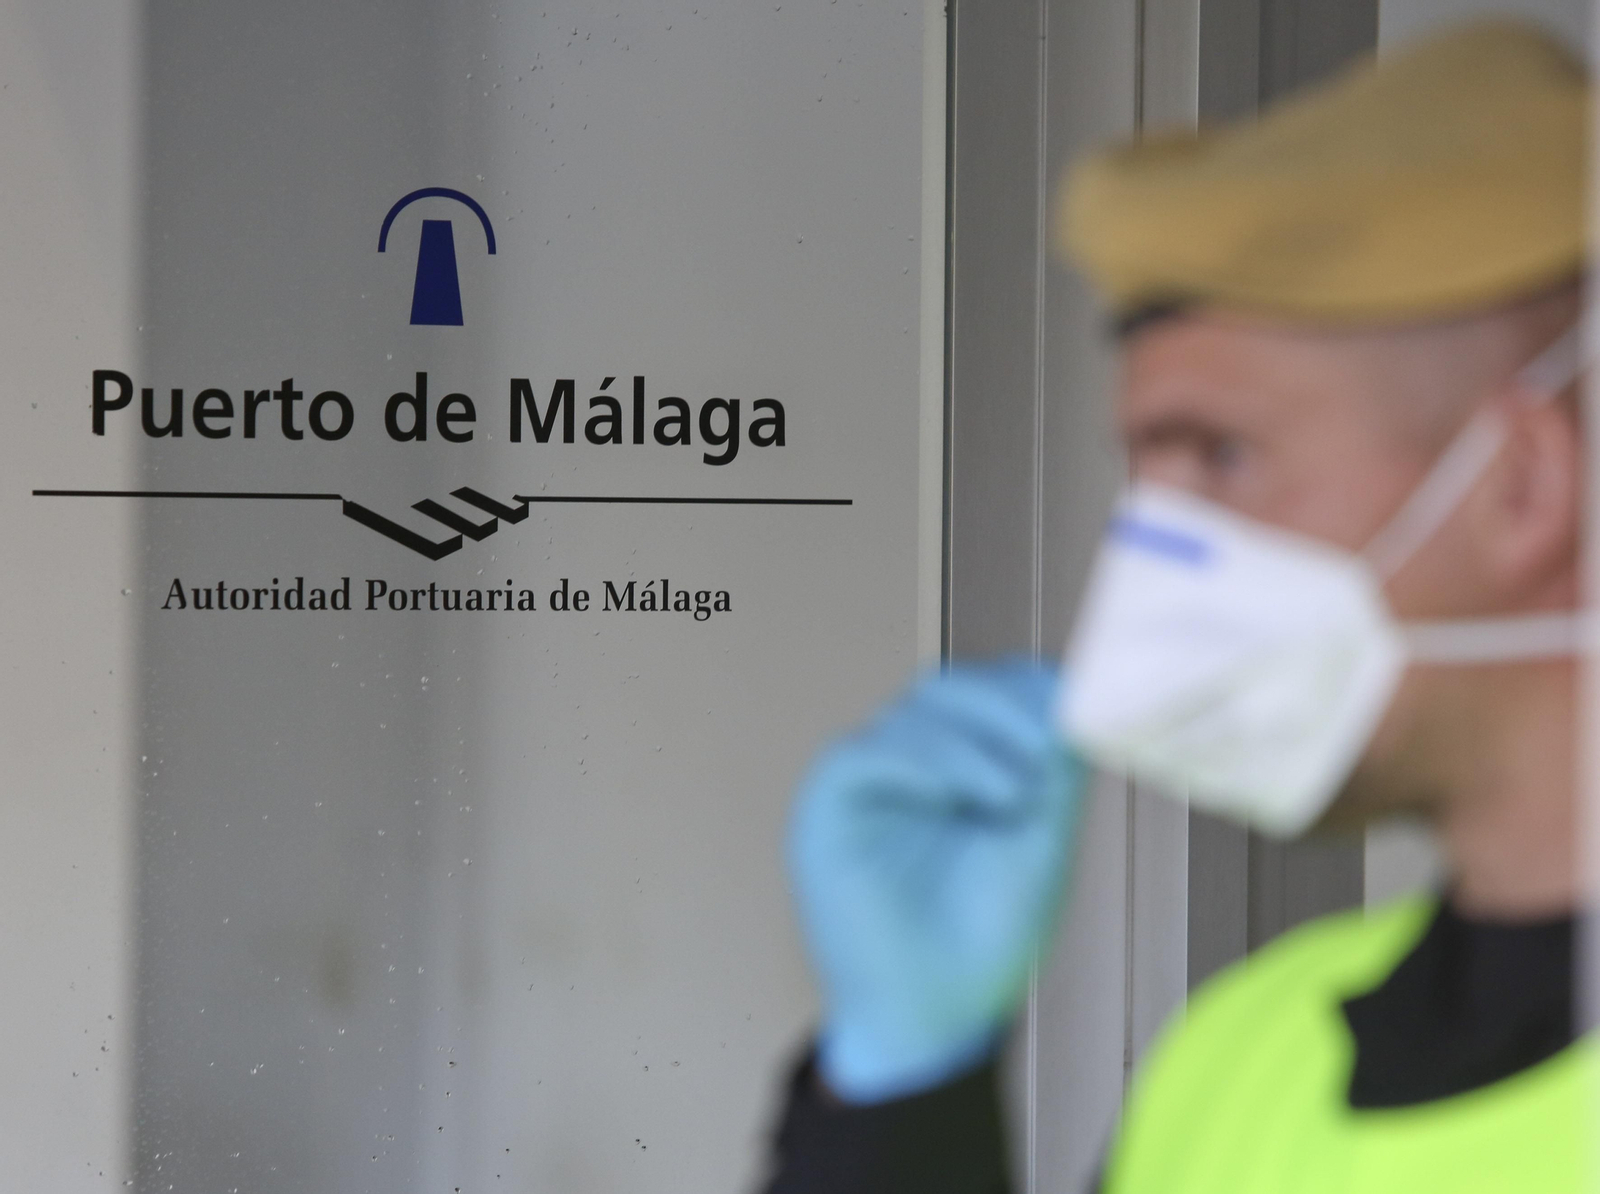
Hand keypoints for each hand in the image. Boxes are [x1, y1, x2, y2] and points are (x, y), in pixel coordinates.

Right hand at [787, 660, 1084, 1102]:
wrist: (934, 1014)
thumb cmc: (987, 937)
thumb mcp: (1040, 840)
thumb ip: (1053, 768)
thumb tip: (1068, 690)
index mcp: (961, 765)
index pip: (988, 691)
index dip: (1027, 689)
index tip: (1069, 711)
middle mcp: (912, 762)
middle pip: (952, 690)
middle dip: (1006, 707)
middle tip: (1048, 744)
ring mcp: (868, 780)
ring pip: (913, 713)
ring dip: (973, 741)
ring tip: (1014, 796)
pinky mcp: (830, 805)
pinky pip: (864, 753)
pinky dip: (921, 760)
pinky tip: (962, 795)